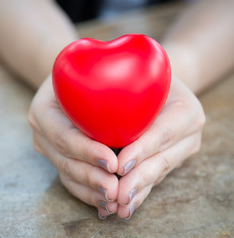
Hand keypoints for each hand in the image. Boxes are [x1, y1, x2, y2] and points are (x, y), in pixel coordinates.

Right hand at [28, 75, 118, 218]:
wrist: (76, 80)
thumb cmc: (90, 70)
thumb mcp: (92, 68)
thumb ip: (104, 85)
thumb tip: (138, 107)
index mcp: (44, 110)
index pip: (63, 135)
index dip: (87, 151)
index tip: (114, 162)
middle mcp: (42, 132)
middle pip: (65, 160)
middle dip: (91, 178)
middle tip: (117, 190)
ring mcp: (49, 148)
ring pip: (68, 175)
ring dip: (92, 191)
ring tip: (116, 201)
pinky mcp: (60, 158)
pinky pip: (72, 180)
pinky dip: (89, 193)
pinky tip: (107, 203)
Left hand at [115, 76, 205, 218]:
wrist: (157, 86)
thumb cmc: (142, 78)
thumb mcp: (139, 77)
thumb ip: (126, 94)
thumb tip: (95, 118)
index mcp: (185, 110)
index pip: (162, 132)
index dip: (141, 150)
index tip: (119, 166)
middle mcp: (189, 132)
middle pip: (162, 159)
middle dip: (138, 179)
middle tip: (117, 195)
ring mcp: (182, 150)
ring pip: (157, 174)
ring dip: (137, 192)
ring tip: (119, 206)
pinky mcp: (170, 160)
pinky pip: (153, 178)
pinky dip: (137, 192)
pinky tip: (123, 205)